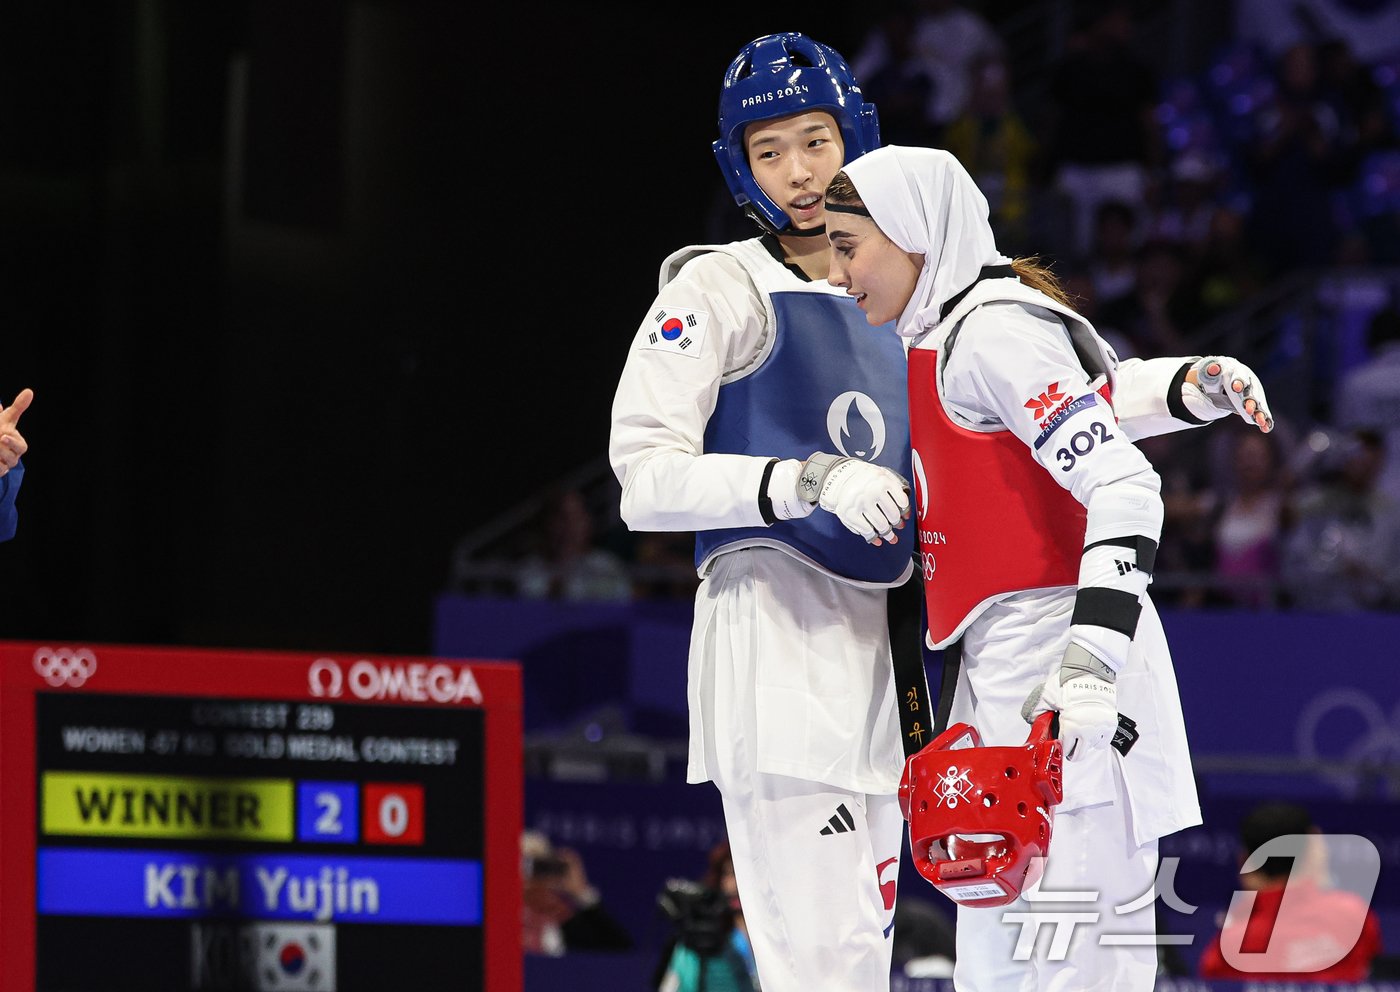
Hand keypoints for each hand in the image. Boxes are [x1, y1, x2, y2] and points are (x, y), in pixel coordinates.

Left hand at [0, 388, 32, 475]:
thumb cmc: (0, 429)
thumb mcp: (7, 418)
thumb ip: (18, 407)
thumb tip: (29, 392)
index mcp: (18, 445)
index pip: (21, 446)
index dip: (13, 442)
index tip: (3, 436)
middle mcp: (14, 457)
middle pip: (12, 457)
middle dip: (3, 450)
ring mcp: (5, 466)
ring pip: (3, 466)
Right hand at [800, 452, 910, 544]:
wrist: (840, 478)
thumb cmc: (865, 479)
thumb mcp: (883, 476)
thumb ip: (897, 491)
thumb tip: (905, 515)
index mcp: (883, 481)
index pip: (902, 502)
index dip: (904, 511)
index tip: (903, 515)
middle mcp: (872, 492)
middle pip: (893, 516)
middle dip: (896, 523)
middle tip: (896, 525)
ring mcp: (860, 504)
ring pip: (881, 526)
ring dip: (887, 533)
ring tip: (889, 536)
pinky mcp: (850, 514)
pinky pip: (867, 531)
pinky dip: (873, 537)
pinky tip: (876, 538)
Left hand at [1021, 644, 1116, 760]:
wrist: (1090, 672)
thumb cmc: (1068, 682)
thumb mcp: (1046, 695)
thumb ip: (1036, 710)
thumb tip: (1032, 720)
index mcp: (1071, 726)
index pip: (1064, 748)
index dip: (1059, 746)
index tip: (1057, 742)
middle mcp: (1087, 731)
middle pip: (1079, 755)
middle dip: (1071, 751)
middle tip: (1067, 743)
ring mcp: (1100, 728)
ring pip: (1091, 748)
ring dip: (1084, 743)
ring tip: (1079, 733)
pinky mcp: (1110, 724)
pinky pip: (1103, 741)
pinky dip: (1097, 739)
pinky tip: (1090, 731)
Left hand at [1189, 357, 1272, 431]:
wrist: (1226, 376)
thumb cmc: (1218, 375)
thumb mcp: (1211, 372)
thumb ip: (1212, 371)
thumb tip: (1214, 368)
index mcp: (1238, 373)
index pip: (1239, 377)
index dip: (1238, 382)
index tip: (1235, 388)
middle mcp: (1249, 383)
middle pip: (1251, 392)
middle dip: (1251, 402)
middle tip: (1248, 410)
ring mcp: (1253, 394)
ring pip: (1258, 404)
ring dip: (1259, 413)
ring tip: (1260, 422)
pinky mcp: (1255, 403)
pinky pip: (1261, 412)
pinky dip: (1264, 419)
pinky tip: (1266, 428)